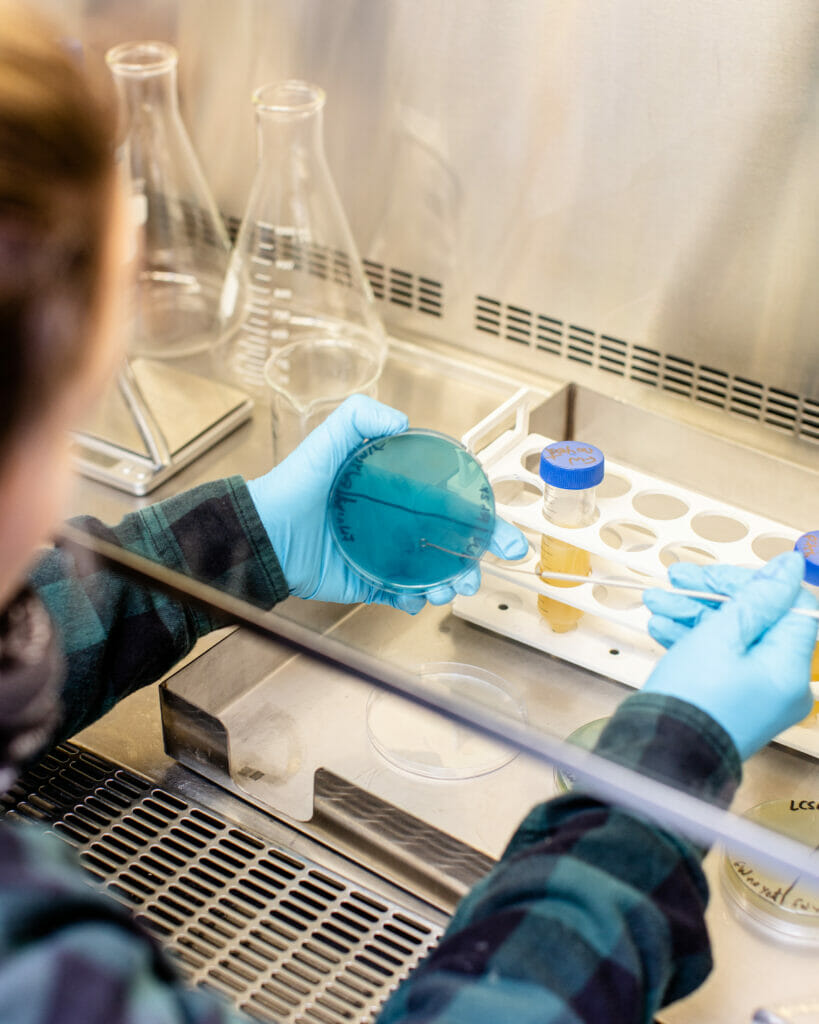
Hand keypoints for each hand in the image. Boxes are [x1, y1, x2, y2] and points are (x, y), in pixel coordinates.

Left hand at [247, 395, 527, 613]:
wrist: (261, 534)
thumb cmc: (292, 485)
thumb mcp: (326, 441)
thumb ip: (359, 417)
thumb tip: (402, 419)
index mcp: (397, 492)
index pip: (450, 506)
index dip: (483, 522)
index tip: (505, 538)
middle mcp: (395, 523)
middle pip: (449, 545)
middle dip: (472, 563)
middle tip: (477, 575)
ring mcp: (383, 555)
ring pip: (431, 574)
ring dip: (448, 585)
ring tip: (448, 591)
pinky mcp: (365, 582)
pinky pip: (399, 595)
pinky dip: (414, 601)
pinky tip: (416, 600)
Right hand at [641, 552, 817, 758]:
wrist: (661, 753)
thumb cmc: (692, 699)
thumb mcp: (722, 634)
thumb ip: (758, 597)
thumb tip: (789, 567)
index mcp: (790, 665)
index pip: (789, 605)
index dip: (754, 582)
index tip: (718, 572)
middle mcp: (781, 681)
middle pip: (757, 618)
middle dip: (712, 596)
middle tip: (677, 579)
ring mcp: (756, 693)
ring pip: (732, 637)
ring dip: (694, 614)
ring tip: (656, 602)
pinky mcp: (732, 701)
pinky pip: (720, 660)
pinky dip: (694, 640)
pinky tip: (662, 627)